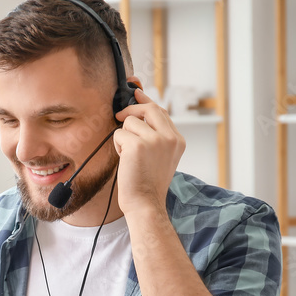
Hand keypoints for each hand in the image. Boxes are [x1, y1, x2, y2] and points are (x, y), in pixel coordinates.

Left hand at [113, 87, 184, 217]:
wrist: (146, 202)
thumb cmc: (148, 182)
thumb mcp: (160, 155)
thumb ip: (156, 134)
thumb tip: (138, 110)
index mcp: (178, 140)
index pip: (161, 111)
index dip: (145, 101)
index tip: (135, 92)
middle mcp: (170, 137)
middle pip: (149, 108)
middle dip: (131, 110)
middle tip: (120, 116)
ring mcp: (155, 140)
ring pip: (130, 121)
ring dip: (124, 136)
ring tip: (129, 155)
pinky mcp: (138, 144)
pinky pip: (119, 133)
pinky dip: (118, 146)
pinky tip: (125, 160)